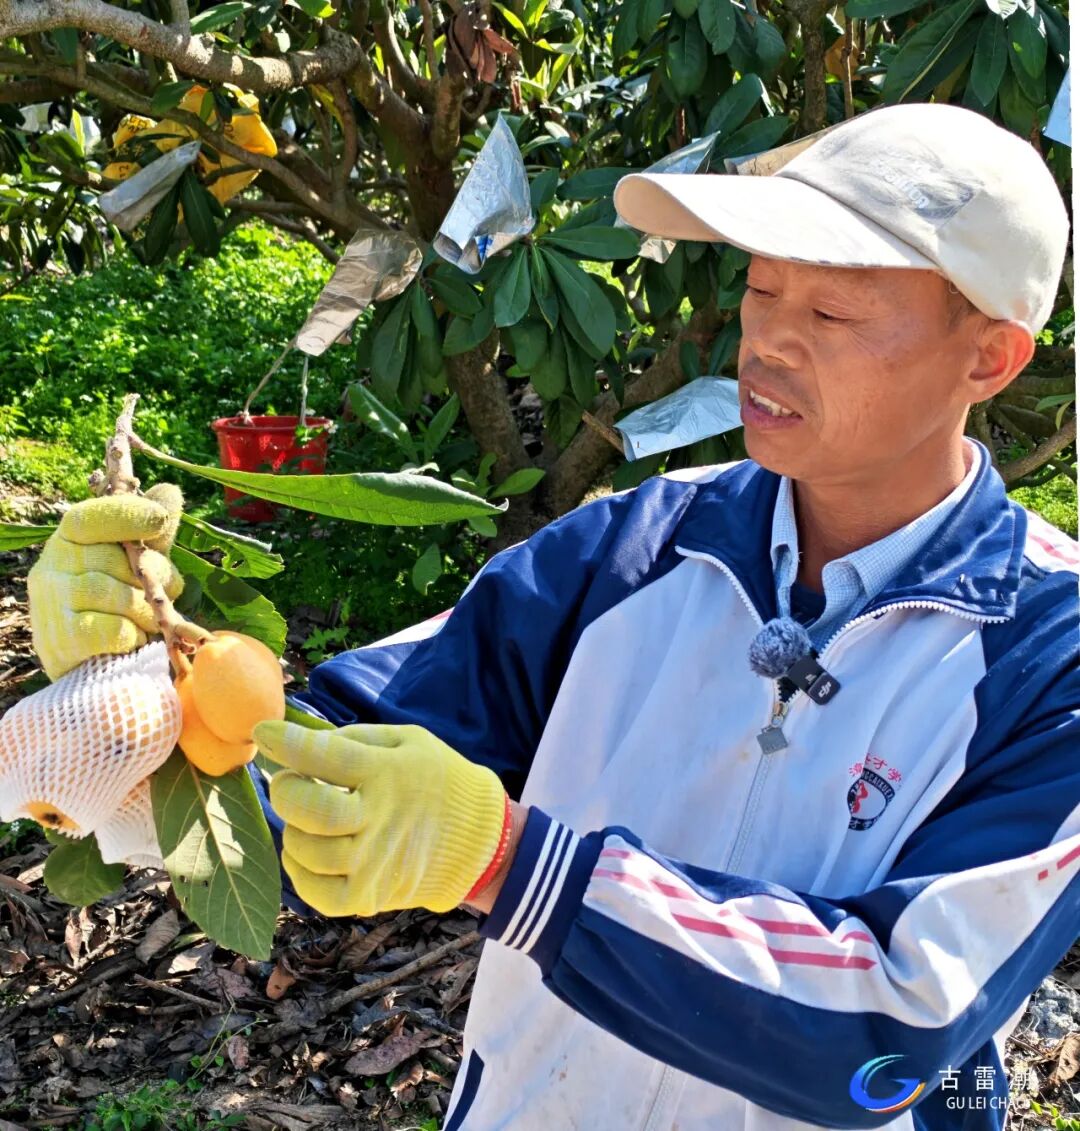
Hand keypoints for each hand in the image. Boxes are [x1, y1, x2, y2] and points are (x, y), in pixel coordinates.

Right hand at [28, 484, 184, 679]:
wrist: (93, 670)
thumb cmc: (119, 607)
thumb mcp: (137, 565)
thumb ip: (151, 534)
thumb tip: (169, 492)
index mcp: (68, 541)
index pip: (90, 517)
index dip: (126, 515)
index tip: (160, 520)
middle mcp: (51, 568)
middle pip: (115, 560)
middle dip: (153, 578)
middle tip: (162, 597)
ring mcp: (51, 605)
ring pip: (117, 596)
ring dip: (145, 612)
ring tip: (148, 622)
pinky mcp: (61, 641)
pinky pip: (113, 630)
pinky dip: (133, 636)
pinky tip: (132, 640)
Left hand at [254, 720, 511, 917]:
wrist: (480, 840)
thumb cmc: (438, 779)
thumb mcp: (409, 740)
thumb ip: (355, 738)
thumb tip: (302, 740)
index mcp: (389, 774)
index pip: (327, 756)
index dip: (287, 742)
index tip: (263, 731)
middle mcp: (380, 820)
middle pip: (311, 810)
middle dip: (286, 790)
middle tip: (287, 780)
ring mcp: (375, 864)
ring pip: (307, 852)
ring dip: (292, 829)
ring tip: (302, 816)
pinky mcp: (370, 896)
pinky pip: (316, 893)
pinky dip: (299, 871)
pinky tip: (304, 851)